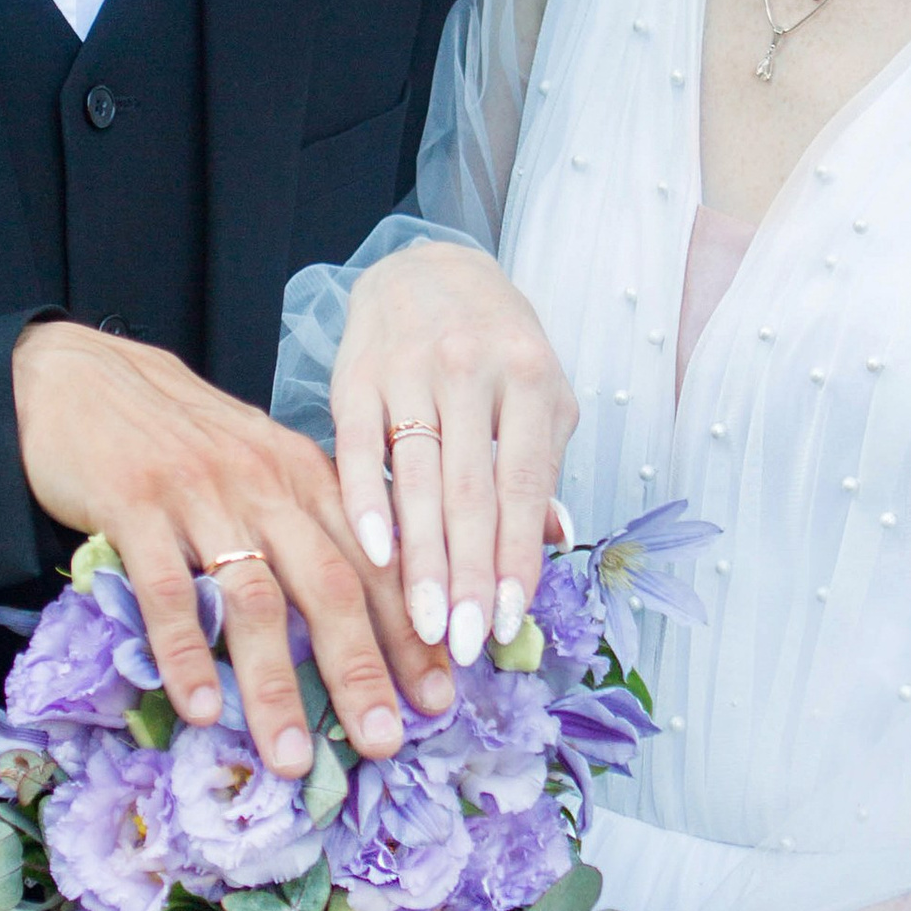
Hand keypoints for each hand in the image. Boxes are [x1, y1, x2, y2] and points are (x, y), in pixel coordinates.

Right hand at [12, 320, 450, 775]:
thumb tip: (362, 607)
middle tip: (388, 743)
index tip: (441, 697)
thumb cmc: (179, 432)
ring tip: (292, 757)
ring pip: (255, 600)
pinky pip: (168, 590)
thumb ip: (306, 522)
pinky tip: (201, 709)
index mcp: (306, 476)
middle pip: (332, 585)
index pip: (377, 560)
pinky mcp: (135, 505)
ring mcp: (202, 496)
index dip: (410, 632)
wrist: (82, 374)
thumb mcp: (260, 462)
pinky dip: (187, 653)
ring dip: (276, 685)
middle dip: (364, 671)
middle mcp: (267, 485)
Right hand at [330, 241, 578, 667]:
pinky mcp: (356, 372)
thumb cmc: (494, 343)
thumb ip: (541, 464)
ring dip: (421, 559)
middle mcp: (473, 369)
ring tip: (426, 624)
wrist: (428, 267)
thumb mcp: (537, 391)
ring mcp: (411, 367)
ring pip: (418, 478)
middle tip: (465, 643)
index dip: (517, 556)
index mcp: (531, 377)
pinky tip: (374, 554)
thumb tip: (554, 540)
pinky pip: (358, 446)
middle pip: (471, 491)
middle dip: (470, 575)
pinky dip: (366, 503)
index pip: (525, 483)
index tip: (510, 621)